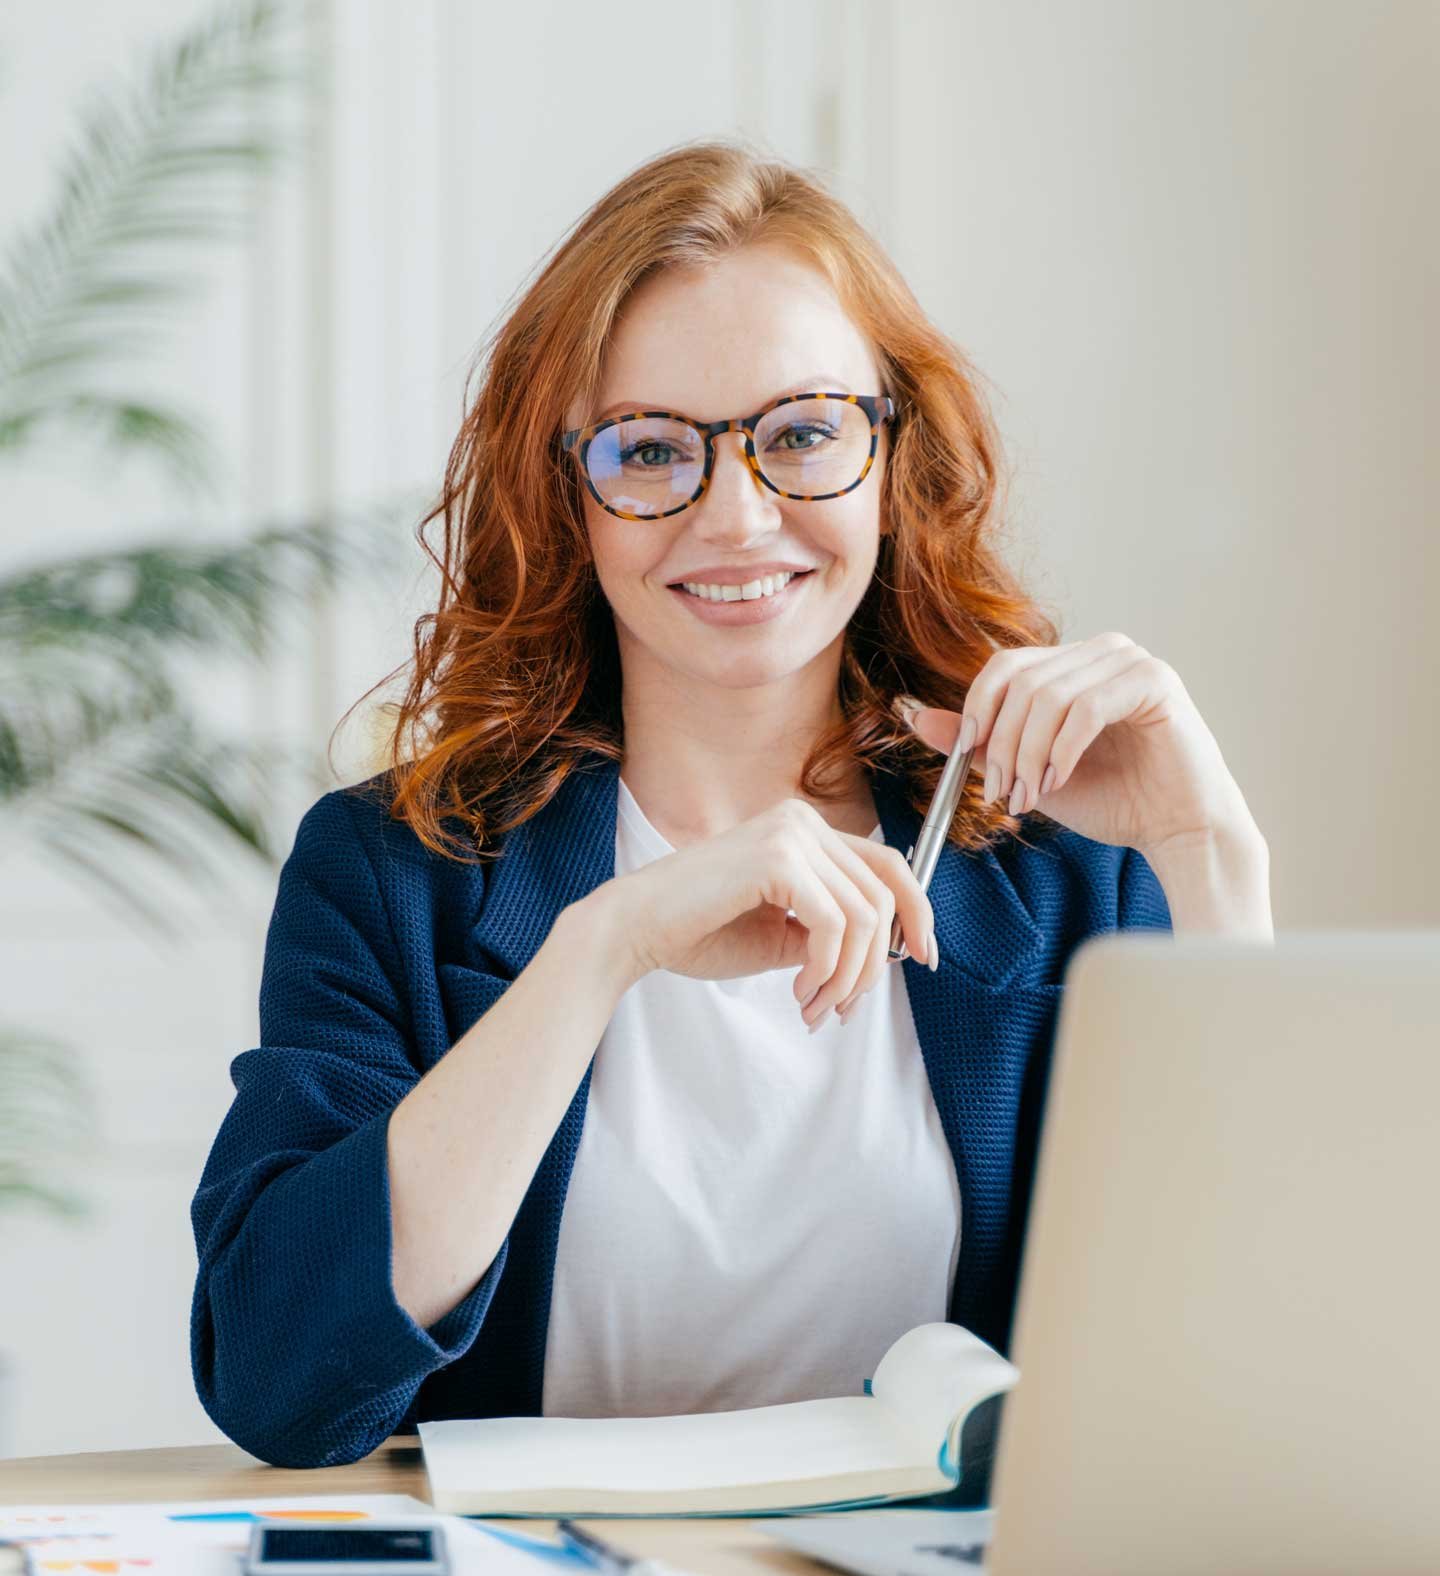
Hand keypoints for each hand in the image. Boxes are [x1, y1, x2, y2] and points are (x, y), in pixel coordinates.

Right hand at [596, 797, 936, 1030]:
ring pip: (864, 917)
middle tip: (842, 1010)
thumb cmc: (699, 932)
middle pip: (882, 896)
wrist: (636, 930)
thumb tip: (883, 954)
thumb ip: (830, 933)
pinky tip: (799, 990)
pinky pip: (835, 926)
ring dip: (846, 977)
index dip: (917, 912)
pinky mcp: (777, 858)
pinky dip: (827, 969)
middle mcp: (801, 821)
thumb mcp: (781, 935)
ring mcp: (790, 833)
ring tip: (815, 1008)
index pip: (887, 864)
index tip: (923, 958)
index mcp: (804, 831)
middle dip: (872, 965)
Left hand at [897, 631, 1261, 861]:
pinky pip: (1086, 708)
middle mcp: (1101, 651)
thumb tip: (914, 716)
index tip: (967, 759)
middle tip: (1002, 793)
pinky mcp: (1155, 681)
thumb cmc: (1111, 800)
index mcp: (1071, 664)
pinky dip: (1062, 751)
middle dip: (1001, 744)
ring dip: (1028, 755)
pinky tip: (1059, 780)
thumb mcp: (1027, 771)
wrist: (1175, 830)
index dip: (977, 710)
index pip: (1004, 667)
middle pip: (1020, 681)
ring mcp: (1130, 661)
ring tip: (1031, 796)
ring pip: (1048, 696)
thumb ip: (979, 742)